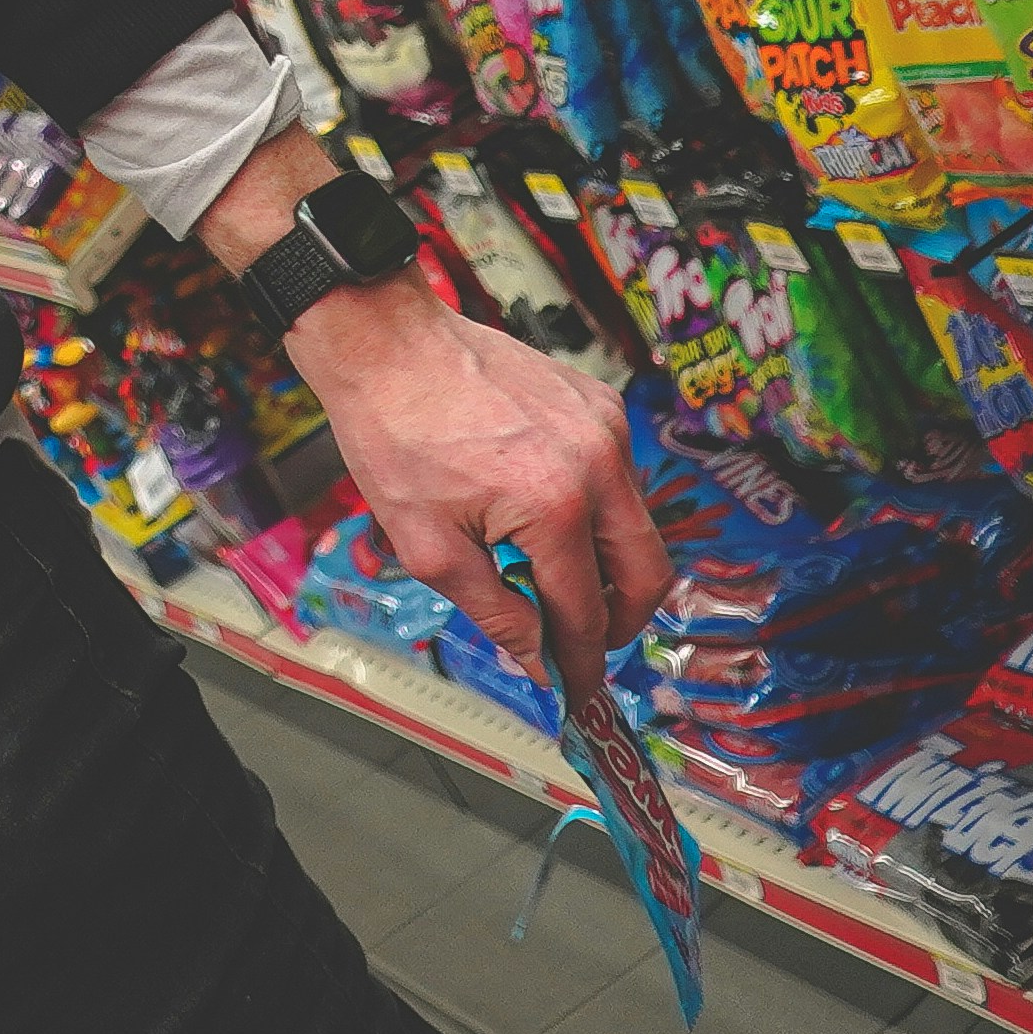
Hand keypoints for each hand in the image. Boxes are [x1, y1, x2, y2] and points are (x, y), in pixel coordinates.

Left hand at [199, 131, 665, 684]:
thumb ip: (493, 611)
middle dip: (619, 621)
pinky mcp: (600, 403)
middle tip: (581, 644)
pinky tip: (539, 514)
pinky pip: (619, 478)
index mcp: (556, 506)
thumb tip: (536, 659)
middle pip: (647, 574)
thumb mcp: (426, 546)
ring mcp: (607, 427)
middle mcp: (599, 464)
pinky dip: (594, 511)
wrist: (384, 341)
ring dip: (604, 564)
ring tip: (545, 575)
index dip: (583, 663)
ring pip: (638, 526)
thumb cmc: (392, 432)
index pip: (588, 613)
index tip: (578, 692)